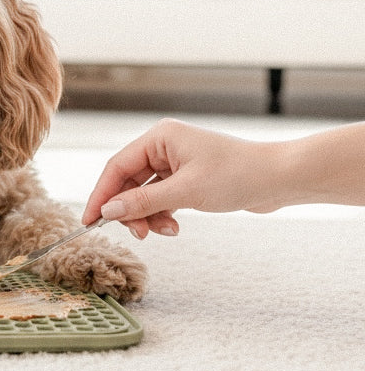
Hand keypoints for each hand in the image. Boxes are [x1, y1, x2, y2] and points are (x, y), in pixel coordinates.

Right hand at [82, 118, 270, 238]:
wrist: (280, 179)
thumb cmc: (238, 175)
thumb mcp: (186, 191)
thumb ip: (143, 201)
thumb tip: (108, 211)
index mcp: (159, 137)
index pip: (117, 166)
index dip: (101, 194)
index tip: (89, 220)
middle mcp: (163, 146)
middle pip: (128, 181)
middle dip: (130, 210)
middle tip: (138, 233)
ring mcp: (175, 162)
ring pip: (144, 193)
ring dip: (149, 215)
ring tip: (164, 231)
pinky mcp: (186, 178)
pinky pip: (160, 198)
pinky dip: (162, 214)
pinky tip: (174, 226)